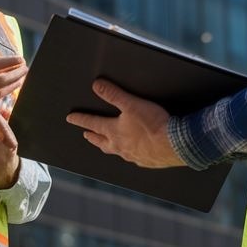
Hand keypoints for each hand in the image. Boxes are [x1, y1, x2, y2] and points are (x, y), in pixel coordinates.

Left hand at [66, 79, 181, 167]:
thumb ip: (113, 94)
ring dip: (108, 146)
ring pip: (115, 151)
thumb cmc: (153, 125)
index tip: (70, 118)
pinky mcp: (146, 161)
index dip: (80, 119)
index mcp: (114, 131)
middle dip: (92, 136)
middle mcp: (120, 146)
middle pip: (101, 141)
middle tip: (86, 134)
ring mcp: (133, 155)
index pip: (93, 123)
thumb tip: (97, 85)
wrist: (175, 144)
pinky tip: (132, 153)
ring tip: (105, 145)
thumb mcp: (131, 104)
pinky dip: (129, 154)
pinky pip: (133, 158)